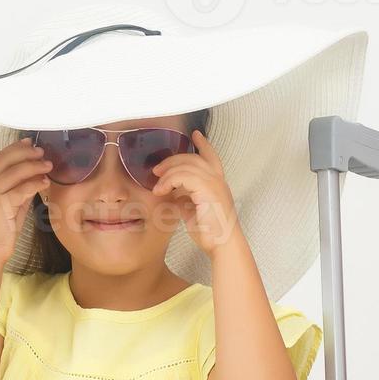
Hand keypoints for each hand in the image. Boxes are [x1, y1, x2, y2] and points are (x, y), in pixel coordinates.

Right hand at [0, 137, 53, 265]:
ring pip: (13, 172)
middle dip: (25, 152)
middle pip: (5, 160)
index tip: (29, 142)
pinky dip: (34, 184)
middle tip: (41, 151)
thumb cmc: (1, 231)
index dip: (15, 148)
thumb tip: (35, 178)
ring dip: (33, 166)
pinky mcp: (0, 206)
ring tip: (48, 165)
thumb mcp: (12, 206)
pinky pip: (19, 190)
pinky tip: (44, 182)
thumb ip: (20, 191)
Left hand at [150, 130, 241, 256]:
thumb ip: (184, 199)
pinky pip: (184, 176)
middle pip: (194, 158)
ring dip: (168, 172)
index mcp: (217, 184)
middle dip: (173, 159)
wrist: (222, 245)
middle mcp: (218, 180)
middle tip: (157, 169)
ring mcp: (215, 183)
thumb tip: (172, 194)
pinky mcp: (208, 190)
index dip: (204, 144)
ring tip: (156, 184)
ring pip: (187, 164)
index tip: (195, 134)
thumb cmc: (211, 233)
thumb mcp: (192, 212)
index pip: (211, 157)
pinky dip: (170, 180)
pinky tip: (161, 190)